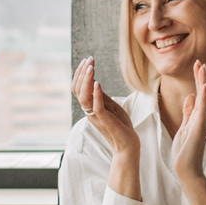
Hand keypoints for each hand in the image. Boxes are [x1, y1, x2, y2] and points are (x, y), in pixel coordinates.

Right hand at [73, 56, 141, 200]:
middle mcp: (89, 111)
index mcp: (89, 107)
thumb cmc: (120, 125)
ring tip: (92, 68)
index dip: (80, 74)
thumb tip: (94, 81)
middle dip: (82, 73)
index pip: (78, 88)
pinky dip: (96, 94)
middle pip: (77, 90)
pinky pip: (96, 107)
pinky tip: (98, 83)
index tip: (87, 60)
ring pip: (83, 97)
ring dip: (87, 81)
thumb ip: (101, 95)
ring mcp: (96, 116)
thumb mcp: (110, 106)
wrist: (128, 144)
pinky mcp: (105, 121)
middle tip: (89, 60)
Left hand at [172, 61, 205, 204]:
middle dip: (201, 76)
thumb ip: (188, 112)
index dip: (198, 79)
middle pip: (203, 92)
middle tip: (199, 61)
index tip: (197, 65)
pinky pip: (202, 109)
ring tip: (202, 67)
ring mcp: (202, 122)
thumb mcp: (184, 127)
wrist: (187, 168)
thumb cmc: (185, 151)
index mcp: (197, 116)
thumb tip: (189, 96)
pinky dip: (203, 97)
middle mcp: (202, 117)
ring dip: (203, 82)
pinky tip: (204, 86)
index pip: (198, 94)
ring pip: (204, 98)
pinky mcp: (199, 127)